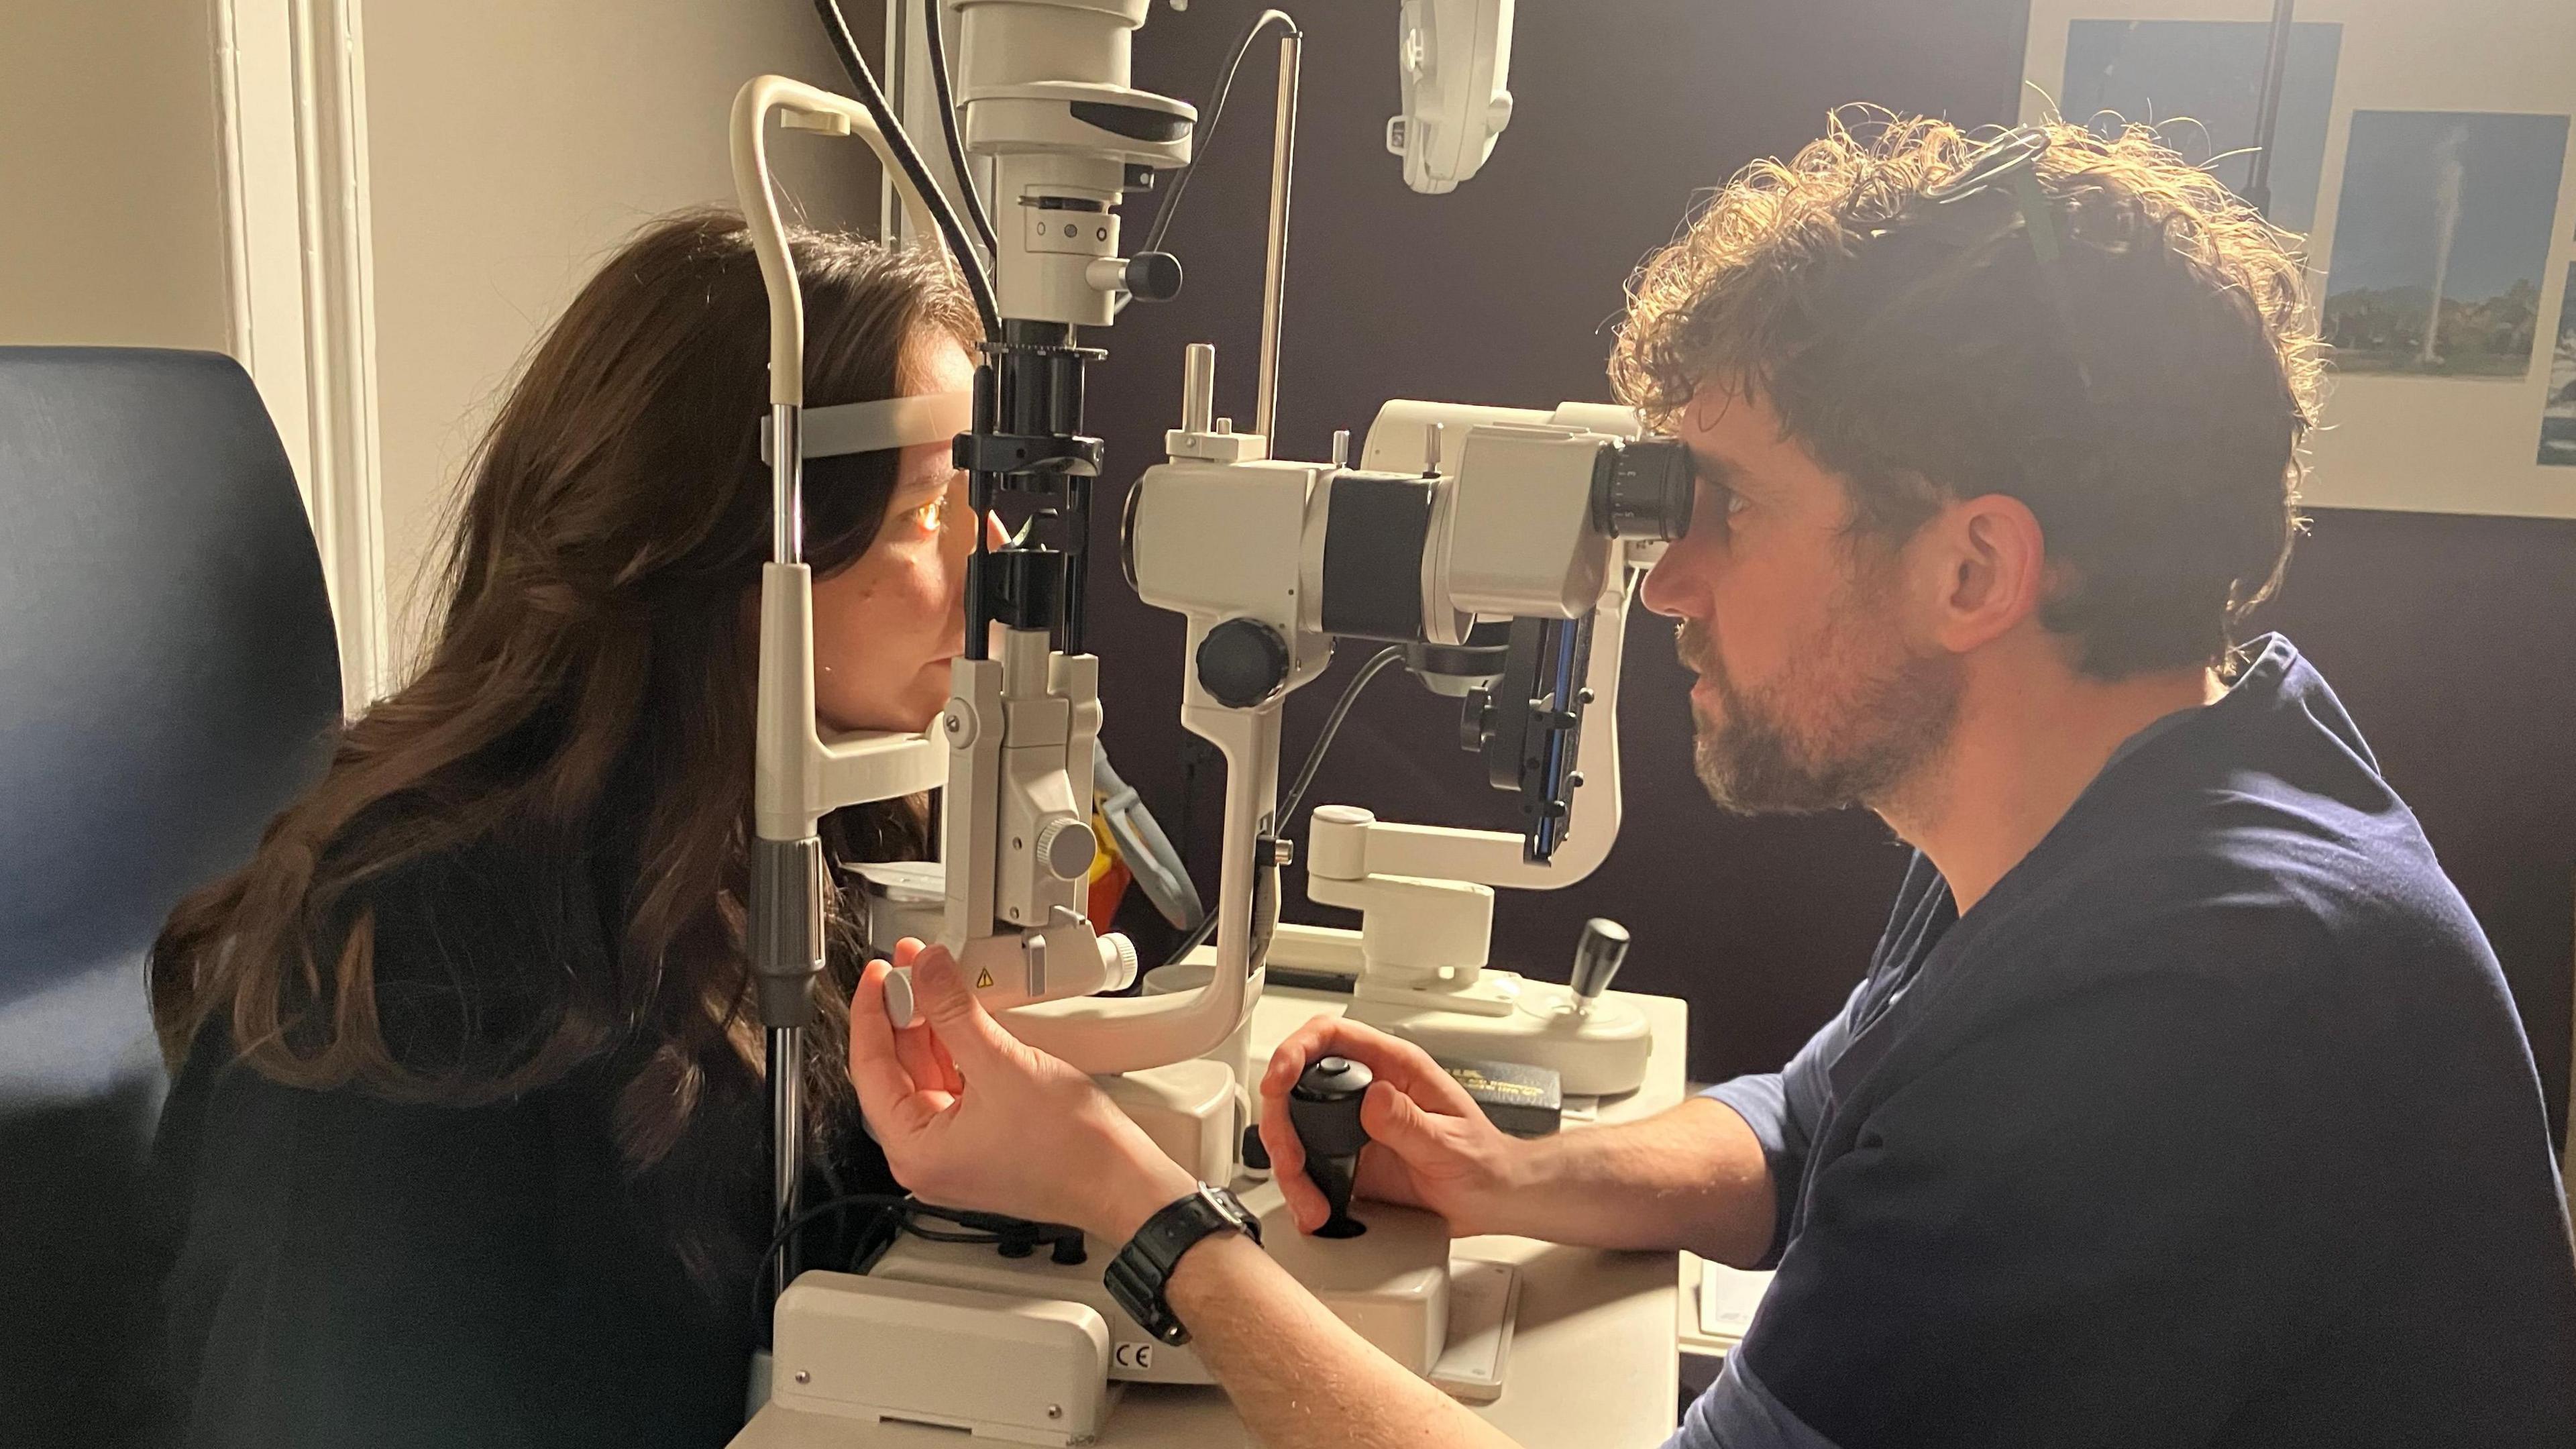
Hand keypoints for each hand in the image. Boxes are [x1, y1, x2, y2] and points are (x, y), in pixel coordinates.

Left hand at [849, 939, 1195, 1243]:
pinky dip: (957, 1049)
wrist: (1122, 1181)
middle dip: (904, 1015)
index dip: (872, 1014)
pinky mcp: (982, 1141)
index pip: (870, 1070)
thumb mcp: (1002, 1065)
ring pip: (928, 1076)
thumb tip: (926, 971)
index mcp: (915, 1151)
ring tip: (936, 982)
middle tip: (911, 969)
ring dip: (932, 1028)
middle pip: (897, 1071)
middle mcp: (927, 1157)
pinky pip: (956, 1086)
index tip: (880, 976)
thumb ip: (955, 1011)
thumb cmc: (1070, 1150)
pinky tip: (962, 1016)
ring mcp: (955, 1151)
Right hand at [1257, 1016, 1528, 1237]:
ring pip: (1296, 1129)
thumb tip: (1373, 1097)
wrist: (1492, 1199)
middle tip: (1289, 1157)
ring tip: (1309, 1198)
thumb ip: (1410, 1121)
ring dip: (1290, 1163)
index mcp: (1395, 1068)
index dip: (1296, 1049)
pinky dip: (1302, 1188)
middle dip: (1282, 1121)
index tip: (1280, 1078)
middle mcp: (1369, 1091)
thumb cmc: (1484, 1162)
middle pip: (1299, 1084)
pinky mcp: (1348, 1159)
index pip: (1332, 1036)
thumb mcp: (1451, 1143)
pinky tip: (1313, 1207)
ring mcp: (1354, 1126)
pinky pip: (1309, 1166)